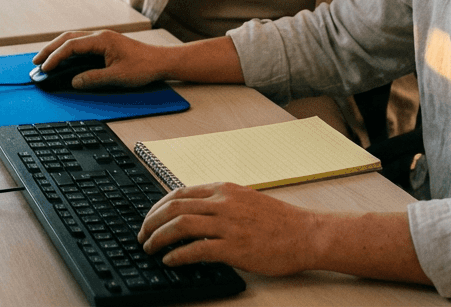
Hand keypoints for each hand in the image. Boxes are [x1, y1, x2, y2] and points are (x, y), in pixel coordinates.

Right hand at [31, 30, 167, 88]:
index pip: (71, 45)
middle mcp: (100, 36)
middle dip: (50, 50)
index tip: (44, 68)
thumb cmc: (143, 67)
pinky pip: (81, 45)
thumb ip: (94, 79)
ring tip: (44, 61)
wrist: (161, 61)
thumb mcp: (117, 77)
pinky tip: (63, 60)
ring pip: (73, 40)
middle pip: (68, 38)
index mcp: (102, 39)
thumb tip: (74, 82)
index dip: (55, 57)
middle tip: (35, 63)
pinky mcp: (105, 46)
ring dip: (58, 49)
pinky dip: (68, 52)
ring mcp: (102, 40)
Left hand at [137, 183, 318, 275]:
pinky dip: (178, 255)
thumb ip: (221, 203)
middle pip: (174, 207)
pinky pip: (197, 249)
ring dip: (159, 237)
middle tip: (142, 236)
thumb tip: (194, 213)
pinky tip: (170, 261)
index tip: (149, 219)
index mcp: (225, 189)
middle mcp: (224, 203)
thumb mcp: (246, 201)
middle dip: (151, 222)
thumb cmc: (280, 221)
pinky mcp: (235, 247)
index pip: (179, 193)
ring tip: (150, 249)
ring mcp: (229, 224)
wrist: (308, 234)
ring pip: (181, 225)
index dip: (158, 207)